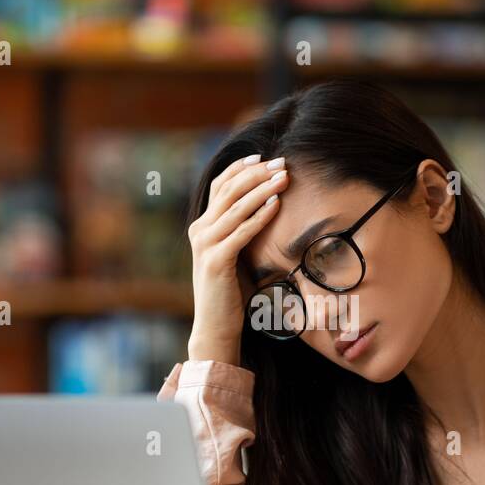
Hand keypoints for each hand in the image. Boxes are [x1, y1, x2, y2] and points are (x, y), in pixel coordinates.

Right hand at [187, 154, 289, 365]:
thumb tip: (267, 206)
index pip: (220, 185)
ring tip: (284, 177)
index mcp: (202, 226)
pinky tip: (277, 204)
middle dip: (257, 173)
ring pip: (236, 207)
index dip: (241, 168)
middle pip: (229, 190)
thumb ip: (241, 231)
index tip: (263, 157)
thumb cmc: (230, 292)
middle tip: (281, 162)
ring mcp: (205, 245)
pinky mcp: (217, 260)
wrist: (215, 327)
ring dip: (263, 189)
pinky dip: (260, 215)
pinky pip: (242, 231)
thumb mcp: (234, 254)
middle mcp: (199, 231)